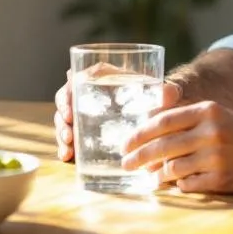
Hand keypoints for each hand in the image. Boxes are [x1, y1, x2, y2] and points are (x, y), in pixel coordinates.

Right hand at [53, 64, 183, 162]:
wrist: (157, 110)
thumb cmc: (155, 95)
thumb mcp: (160, 92)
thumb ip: (166, 92)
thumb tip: (171, 92)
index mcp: (103, 75)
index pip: (78, 77)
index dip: (69, 90)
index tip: (71, 109)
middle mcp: (89, 91)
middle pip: (66, 99)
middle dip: (62, 117)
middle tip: (69, 133)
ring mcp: (85, 111)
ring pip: (65, 119)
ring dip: (62, 133)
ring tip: (68, 150)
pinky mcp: (86, 129)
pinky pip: (71, 135)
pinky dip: (66, 146)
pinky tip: (67, 157)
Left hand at [121, 101, 232, 193]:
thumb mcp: (218, 117)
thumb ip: (188, 120)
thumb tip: (149, 135)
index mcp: (208, 111)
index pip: (162, 121)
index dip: (139, 134)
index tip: (125, 144)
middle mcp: (211, 131)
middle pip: (162, 146)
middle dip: (138, 157)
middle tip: (125, 164)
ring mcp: (216, 156)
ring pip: (171, 168)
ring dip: (158, 174)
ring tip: (152, 177)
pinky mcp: (221, 179)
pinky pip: (187, 184)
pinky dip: (180, 184)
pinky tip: (180, 183)